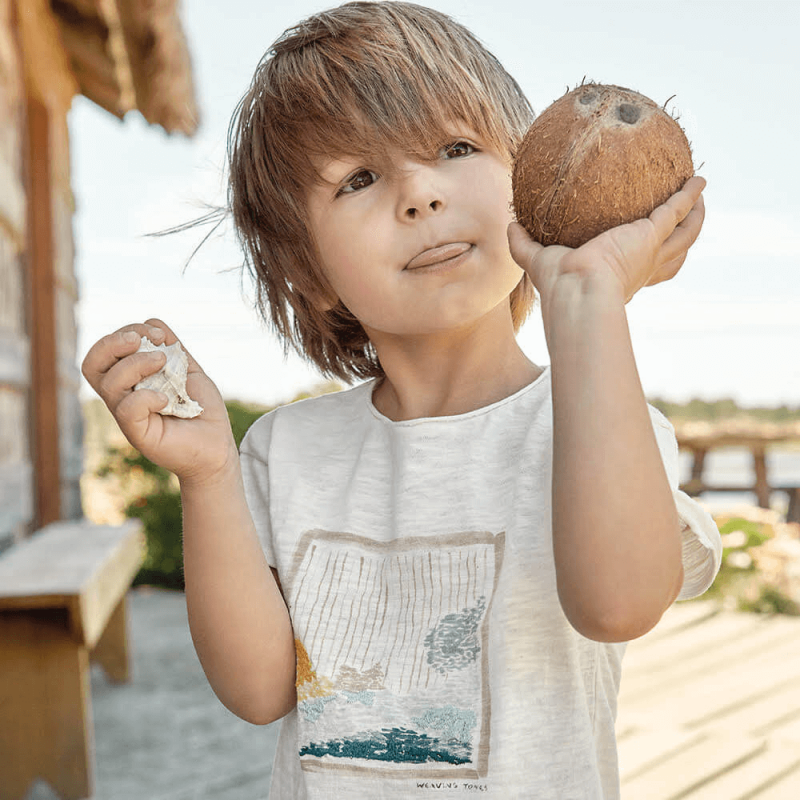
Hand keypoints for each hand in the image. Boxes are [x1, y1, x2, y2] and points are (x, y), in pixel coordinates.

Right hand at [81, 319, 236, 485]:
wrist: (217, 445)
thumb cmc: (200, 408)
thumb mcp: (186, 369)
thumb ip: (170, 347)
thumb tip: (152, 323)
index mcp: (128, 380)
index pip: (105, 352)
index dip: (124, 333)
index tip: (159, 335)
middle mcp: (121, 397)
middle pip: (92, 364)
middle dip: (114, 343)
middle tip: (144, 341)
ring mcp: (127, 415)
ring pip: (109, 383)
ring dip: (136, 364)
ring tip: (163, 365)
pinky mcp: (138, 433)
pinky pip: (127, 409)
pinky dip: (146, 396)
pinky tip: (167, 399)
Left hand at [508, 176, 706, 306]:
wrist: (576, 292)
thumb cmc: (558, 286)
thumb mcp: (536, 260)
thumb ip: (522, 243)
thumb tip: (509, 225)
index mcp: (617, 276)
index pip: (635, 268)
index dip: (642, 258)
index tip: (640, 245)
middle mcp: (639, 269)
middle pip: (670, 255)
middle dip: (679, 240)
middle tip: (683, 221)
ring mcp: (649, 254)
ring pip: (684, 236)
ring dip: (695, 218)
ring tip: (698, 198)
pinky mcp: (651, 236)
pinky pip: (677, 211)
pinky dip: (690, 196)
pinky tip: (699, 180)